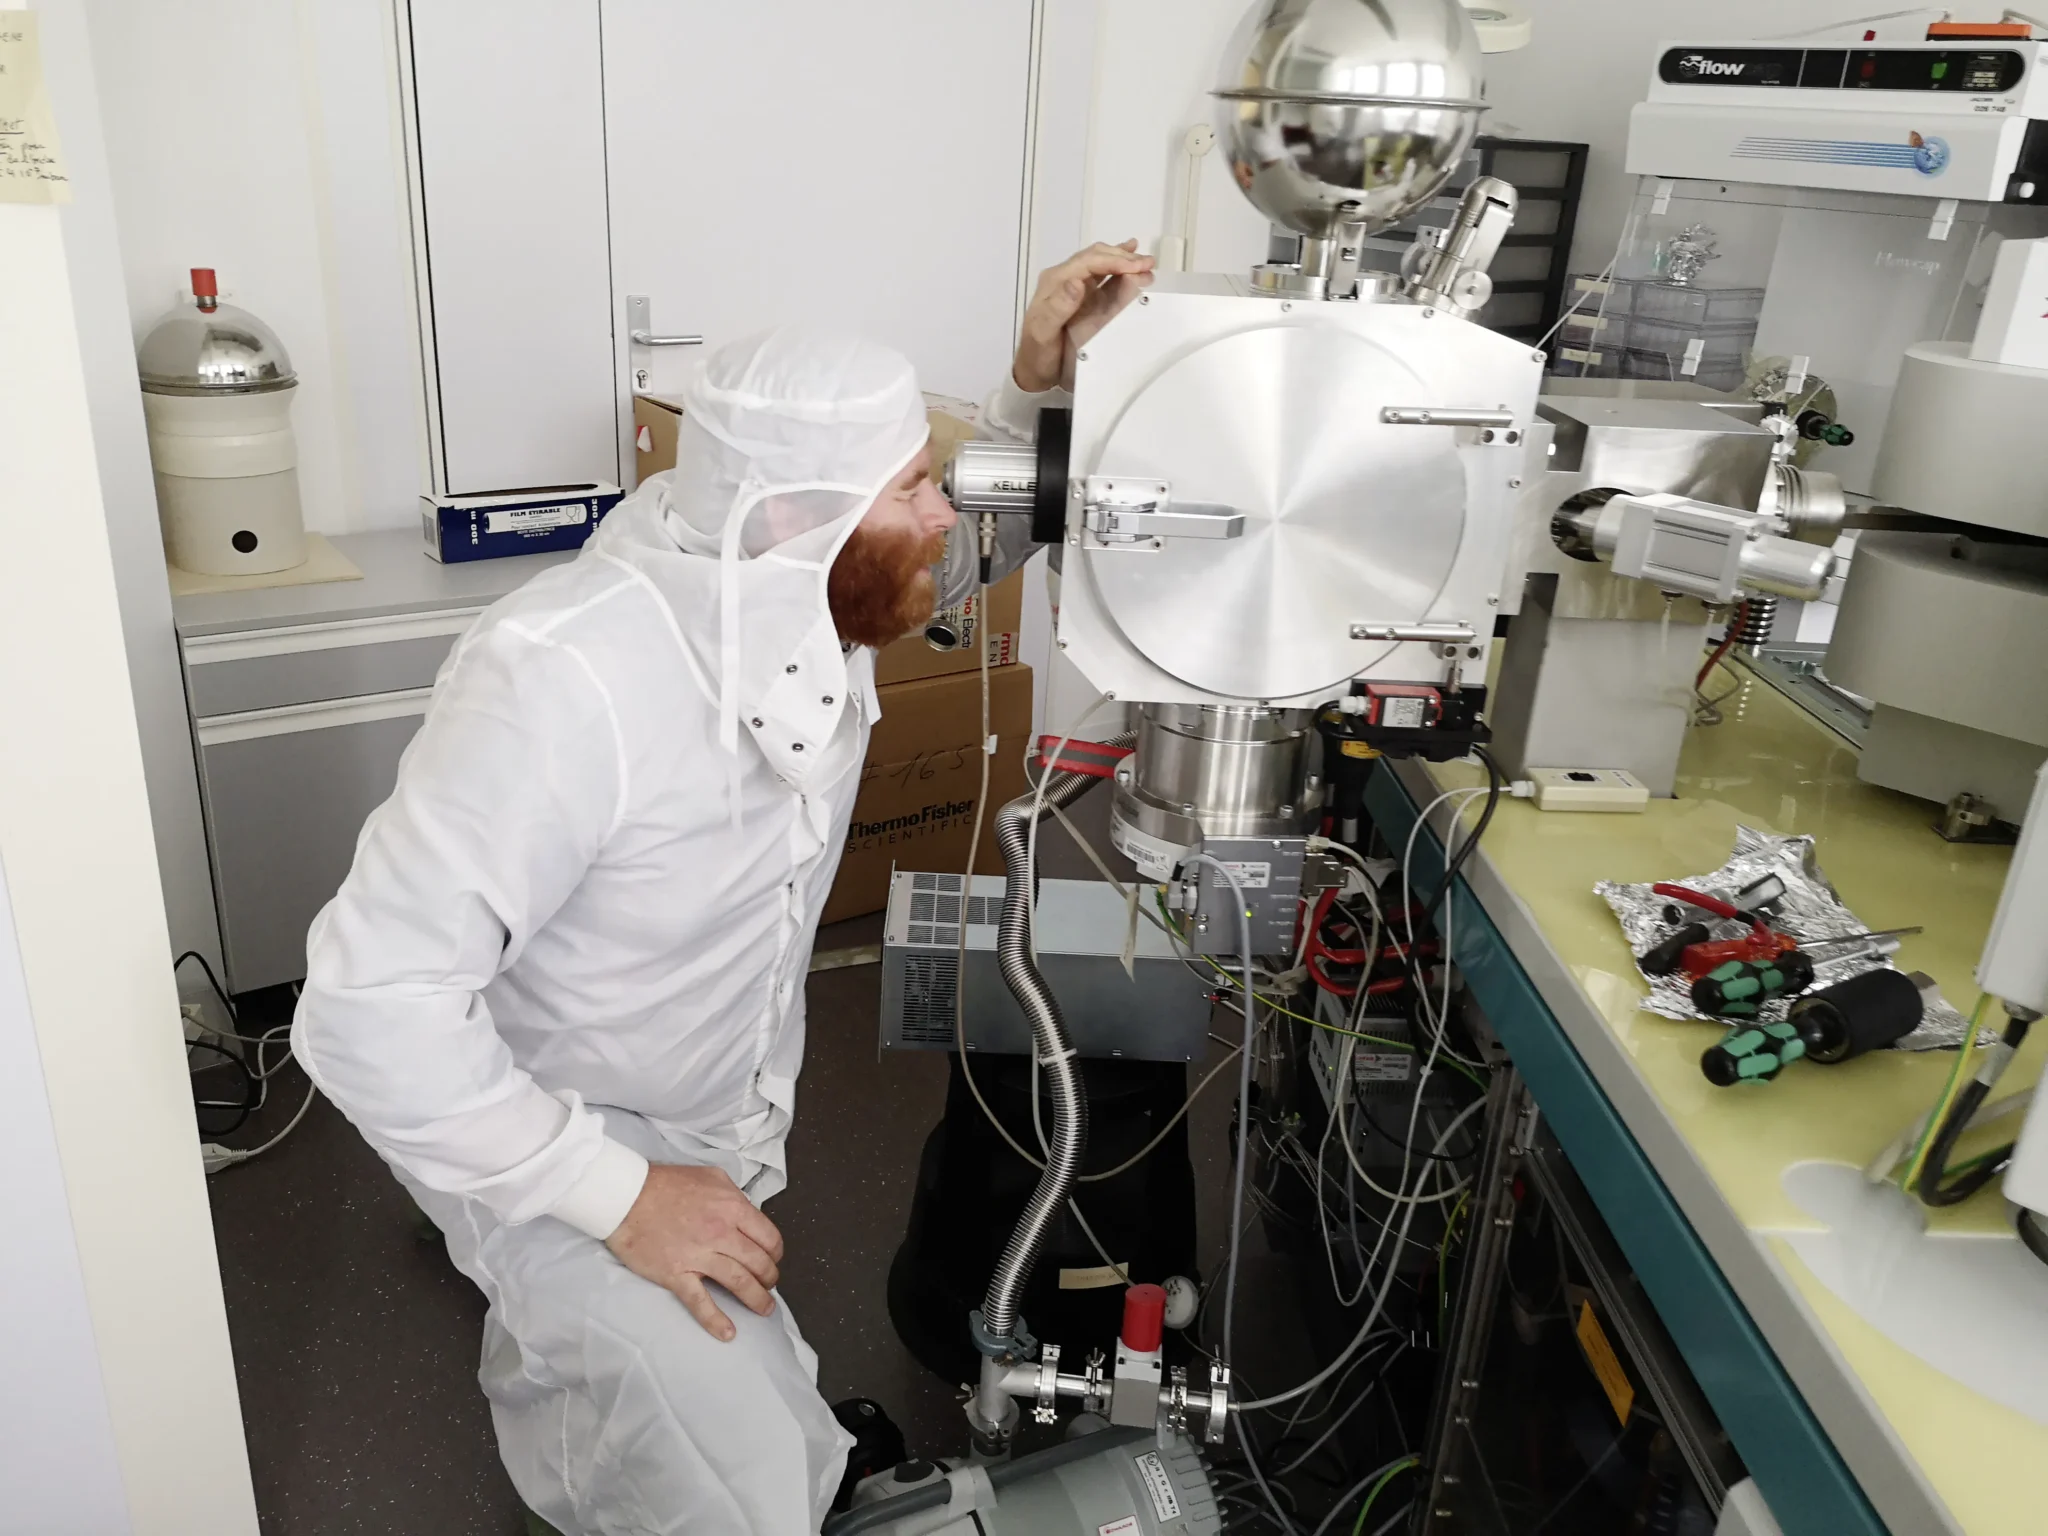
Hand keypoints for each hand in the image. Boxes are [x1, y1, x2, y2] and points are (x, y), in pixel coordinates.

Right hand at [605, 1163, 783, 1340]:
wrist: (626, 1196)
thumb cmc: (666, 1184)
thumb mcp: (711, 1177)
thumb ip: (733, 1195)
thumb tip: (746, 1211)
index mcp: (732, 1208)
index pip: (768, 1237)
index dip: (775, 1252)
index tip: (773, 1259)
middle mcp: (721, 1233)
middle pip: (758, 1262)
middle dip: (769, 1277)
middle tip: (769, 1284)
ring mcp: (699, 1256)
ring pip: (739, 1282)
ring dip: (756, 1299)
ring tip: (764, 1309)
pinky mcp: (676, 1274)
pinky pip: (700, 1301)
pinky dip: (715, 1320)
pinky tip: (728, 1333)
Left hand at [1012, 240, 1155, 393]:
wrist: (1033, 371)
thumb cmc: (1038, 354)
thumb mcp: (1043, 332)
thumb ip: (1058, 307)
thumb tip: (1077, 283)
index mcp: (1055, 281)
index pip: (1088, 262)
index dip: (1114, 260)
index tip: (1137, 266)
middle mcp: (1064, 278)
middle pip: (1096, 257)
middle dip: (1123, 257)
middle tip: (1148, 263)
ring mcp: (1074, 287)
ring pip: (1101, 263)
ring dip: (1124, 260)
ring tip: (1147, 263)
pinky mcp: (1083, 297)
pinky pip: (1103, 277)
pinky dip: (1119, 269)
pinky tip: (1131, 264)